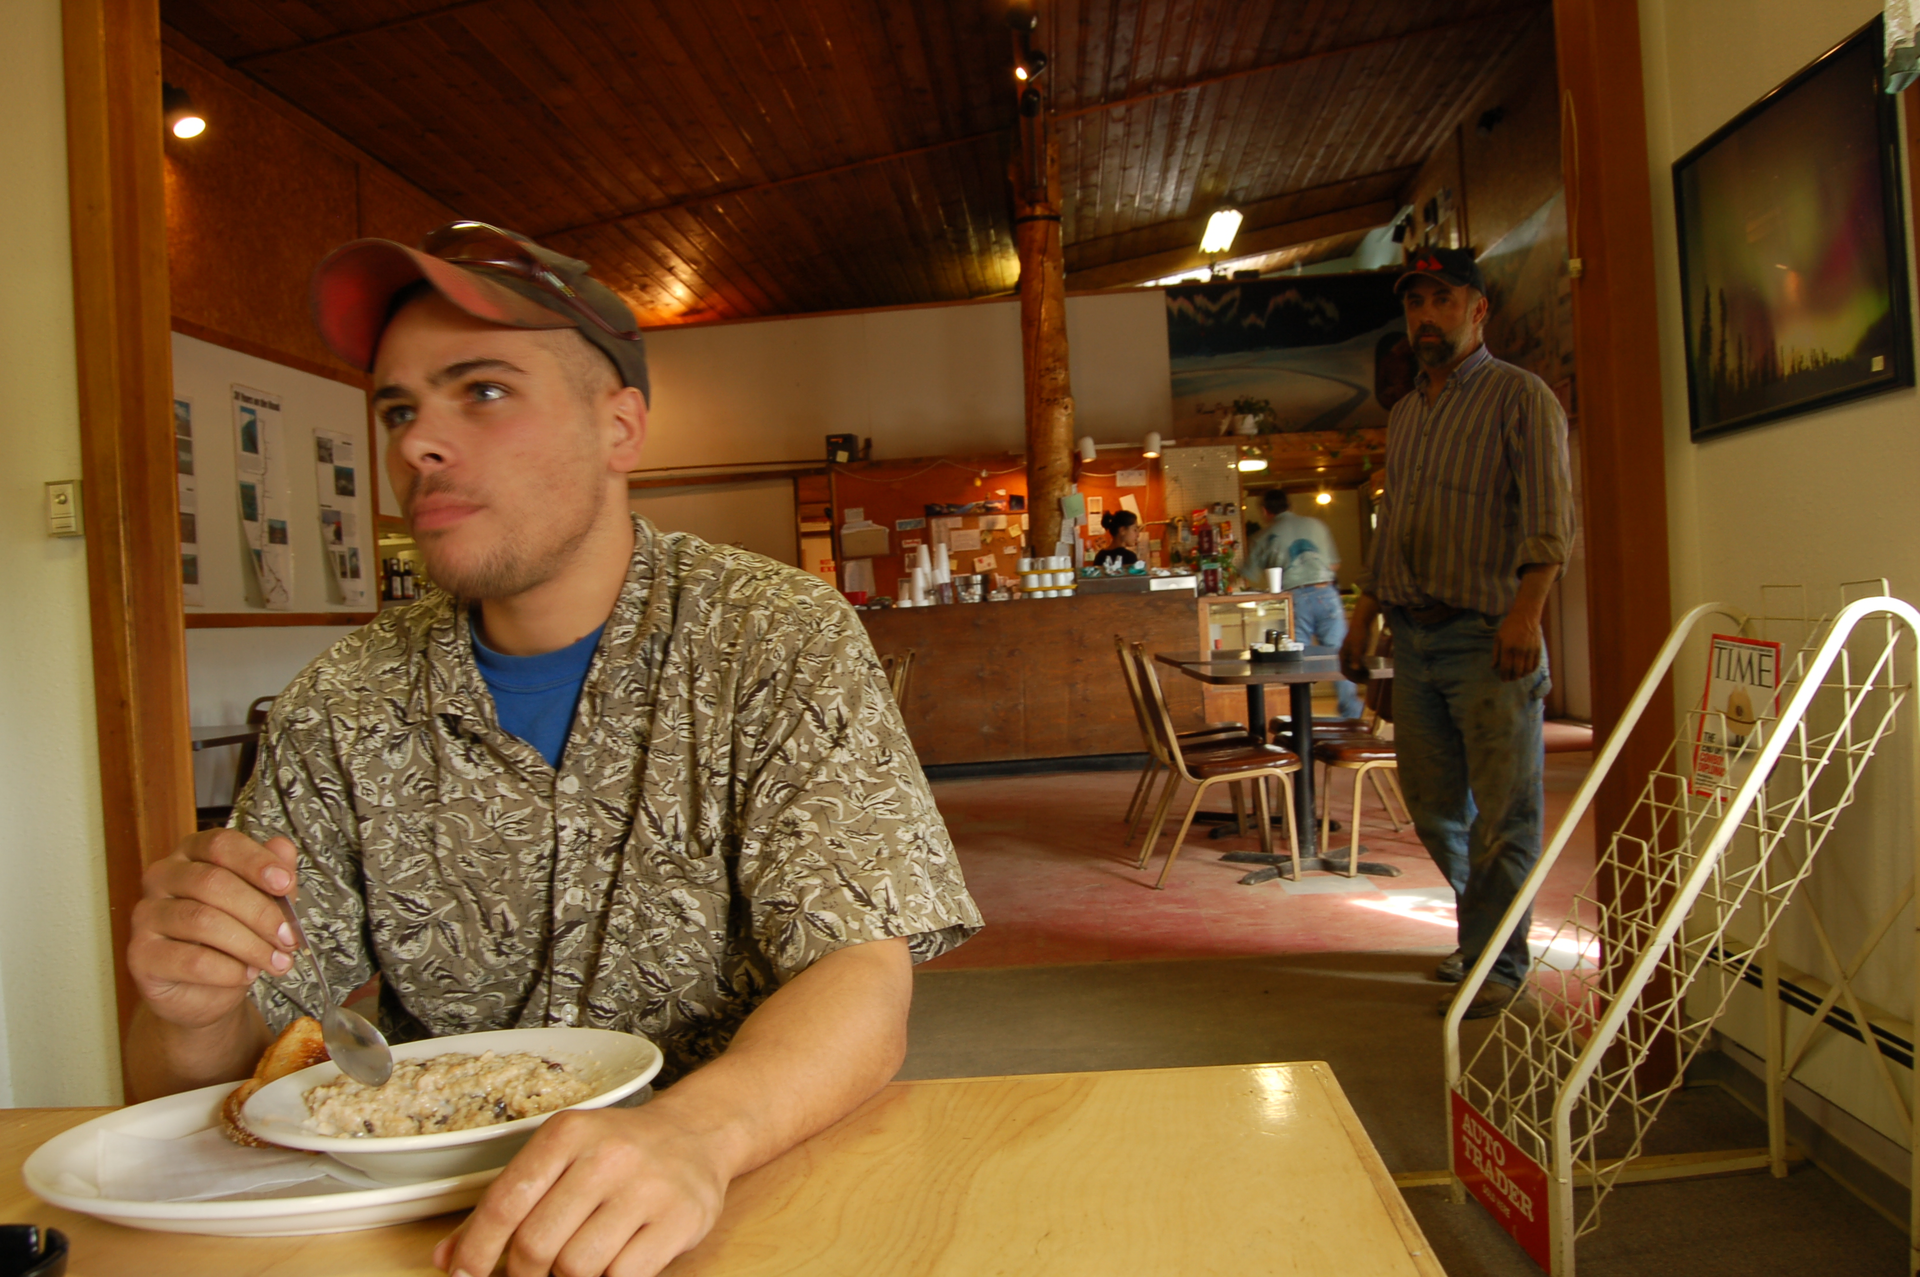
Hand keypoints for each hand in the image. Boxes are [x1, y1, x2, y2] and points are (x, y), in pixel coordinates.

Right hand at [128, 828, 299, 1030]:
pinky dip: (228, 970)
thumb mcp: (261, 903)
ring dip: (250, 944)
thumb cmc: (231, 938)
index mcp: (192, 853)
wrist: (205, 991)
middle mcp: (163, 877)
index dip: (255, 861)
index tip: (285, 883)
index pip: (221, 844)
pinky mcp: (141, 954)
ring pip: (203, 921)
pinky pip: (191, 959)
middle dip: (260, 912)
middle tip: (288, 937)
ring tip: (276, 961)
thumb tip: (282, 848)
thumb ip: (271, 876)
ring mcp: (147, 915)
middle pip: (213, 882)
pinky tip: (246, 975)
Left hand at [435, 1104, 730, 1276]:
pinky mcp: (679, 1218)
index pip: (504, 1202)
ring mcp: (647, 1187)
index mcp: (567, 1133)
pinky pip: (622, 1276)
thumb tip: (446, 1257)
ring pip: (577, 1267)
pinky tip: (610, 1266)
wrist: (697, 1134)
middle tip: (532, 1274)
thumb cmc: (617, 1153)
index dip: (476, 1250)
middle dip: (524, 1274)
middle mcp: (607, 1155)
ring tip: (574, 1266)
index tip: (464, 1275)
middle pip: (536, 1244)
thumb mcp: (560, 1159)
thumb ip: (505, 1206)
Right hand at [1338, 625, 1371, 684]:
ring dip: (1360, 673)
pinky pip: (1358, 663)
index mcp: (1343, 655)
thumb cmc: (1359, 634)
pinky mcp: (1356, 652)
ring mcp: (1350, 654)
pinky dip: (1363, 667)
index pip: (1345, 671)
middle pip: (1349, 670)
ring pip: (1354, 667)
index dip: (1352, 678)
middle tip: (1367, 681)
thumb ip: (1356, 658)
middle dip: (1357, 676)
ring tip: (1369, 676)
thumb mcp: (1358, 646)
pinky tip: (1370, 669)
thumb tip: (1355, 668)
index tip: (1361, 682)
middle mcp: (1345, 656)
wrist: (1362, 622)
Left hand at [1493, 607, 1544, 680]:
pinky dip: (1530, 670)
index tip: (1503, 679)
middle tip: (1510, 679)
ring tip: (1517, 675)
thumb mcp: (1498, 638)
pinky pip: (1535, 665)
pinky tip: (1526, 671)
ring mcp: (1530, 650)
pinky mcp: (1538, 649)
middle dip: (1513, 677)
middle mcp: (1519, 651)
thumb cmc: (1509, 626)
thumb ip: (1496, 653)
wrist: (1526, 616)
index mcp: (1508, 648)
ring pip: (1527, 670)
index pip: (1506, 667)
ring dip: (1522, 675)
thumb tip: (1494, 667)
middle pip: (1517, 671)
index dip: (1504, 676)